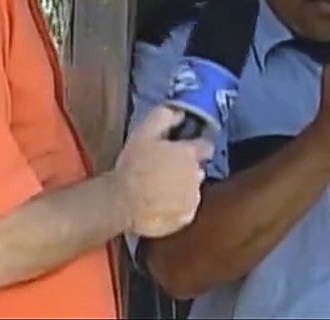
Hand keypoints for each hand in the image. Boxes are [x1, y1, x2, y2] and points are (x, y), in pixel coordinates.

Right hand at [113, 105, 213, 237]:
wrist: (123, 202)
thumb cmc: (133, 165)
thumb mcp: (144, 132)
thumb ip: (164, 117)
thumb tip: (179, 112)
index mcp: (188, 154)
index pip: (206, 146)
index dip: (198, 146)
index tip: (187, 149)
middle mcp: (196, 175)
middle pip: (197, 169)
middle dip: (186, 169)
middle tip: (165, 170)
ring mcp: (192, 199)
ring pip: (192, 189)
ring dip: (182, 188)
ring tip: (160, 189)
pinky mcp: (185, 218)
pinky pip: (185, 209)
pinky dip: (177, 206)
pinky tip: (160, 204)